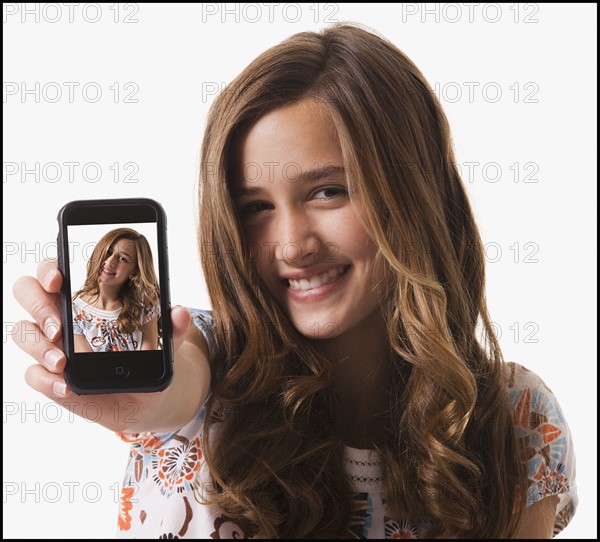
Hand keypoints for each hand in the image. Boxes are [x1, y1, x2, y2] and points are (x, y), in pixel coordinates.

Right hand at [12, 258, 194, 431]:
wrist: (145, 396)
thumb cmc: (147, 356)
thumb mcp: (164, 342)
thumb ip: (172, 328)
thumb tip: (180, 312)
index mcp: (85, 297)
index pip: (54, 270)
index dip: (48, 269)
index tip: (59, 280)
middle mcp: (61, 315)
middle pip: (28, 293)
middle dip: (38, 306)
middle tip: (60, 328)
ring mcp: (51, 345)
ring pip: (23, 332)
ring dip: (38, 345)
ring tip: (63, 362)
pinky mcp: (49, 376)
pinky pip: (32, 373)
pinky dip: (45, 380)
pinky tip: (66, 386)